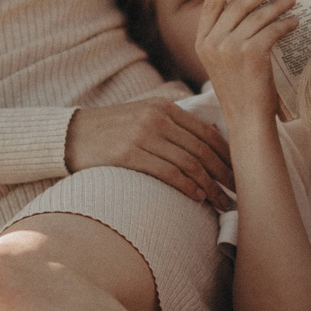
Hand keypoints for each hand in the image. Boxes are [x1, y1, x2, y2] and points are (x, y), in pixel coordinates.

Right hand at [66, 97, 233, 202]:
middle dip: (224, 174)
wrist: (70, 135)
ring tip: (221, 204)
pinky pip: (168, 172)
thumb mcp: (143, 116)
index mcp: (164, 106)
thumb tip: (209, 142)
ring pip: (189, 163)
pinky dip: (187, 186)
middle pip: (202, 149)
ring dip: (209, 187)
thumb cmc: (111, 131)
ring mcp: (143, 134)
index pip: (206, 132)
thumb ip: (172, 124)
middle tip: (239, 194)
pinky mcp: (128, 154)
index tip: (239, 175)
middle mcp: (157, 117)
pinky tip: (198, 198)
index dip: (227, 156)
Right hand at [195, 0, 294, 119]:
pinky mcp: (251, 53)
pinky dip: (285, 23)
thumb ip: (227, 37)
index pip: (210, 4)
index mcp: (202, 43)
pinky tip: (295, 22)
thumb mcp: (224, 63)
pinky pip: (272, 29)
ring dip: (278, 5)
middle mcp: (212, 43)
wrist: (248, 120)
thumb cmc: (242, 91)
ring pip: (258, 15)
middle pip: (237, 4)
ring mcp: (230, 47)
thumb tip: (248, 7)